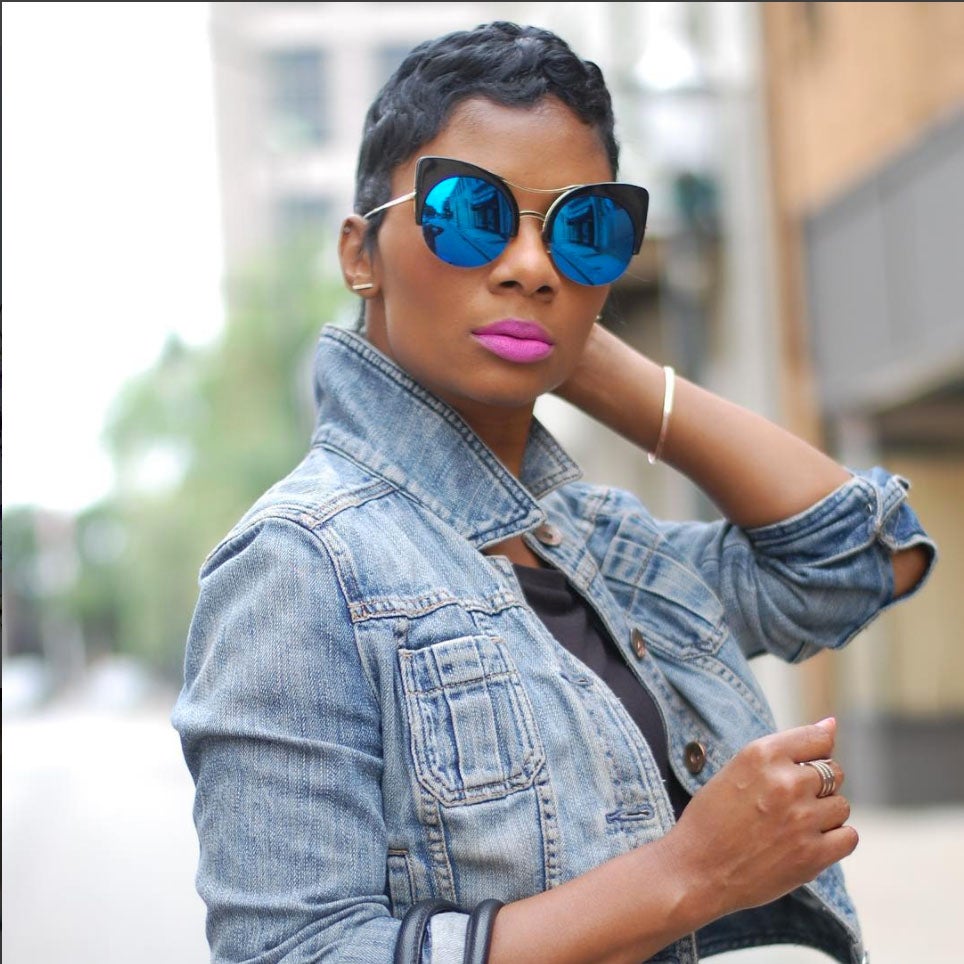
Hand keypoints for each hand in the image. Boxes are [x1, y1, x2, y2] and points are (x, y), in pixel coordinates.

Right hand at [664, 719, 856, 922]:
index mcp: (762, 754)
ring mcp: (802, 818)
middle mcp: (785, 781)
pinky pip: (849, 836)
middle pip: (834, 772)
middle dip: (818, 785)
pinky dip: (834, 840)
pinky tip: (807, 842)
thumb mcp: (739, 768)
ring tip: (793, 825)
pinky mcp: (812, 855)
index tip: (802, 768)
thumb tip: (832, 723)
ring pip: (841, 805)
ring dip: (824, 814)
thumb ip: (786, 748)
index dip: (815, 754)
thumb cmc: (713, 817)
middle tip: (788, 803)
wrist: (696, 870)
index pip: (819, 738)